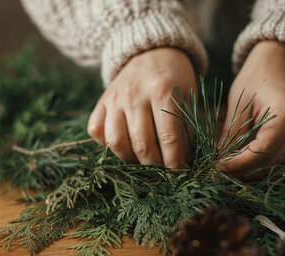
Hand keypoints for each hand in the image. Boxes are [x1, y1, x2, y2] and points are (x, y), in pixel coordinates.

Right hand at [88, 48, 196, 168]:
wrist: (151, 52)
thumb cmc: (175, 80)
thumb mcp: (188, 98)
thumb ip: (186, 128)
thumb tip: (183, 163)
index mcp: (163, 91)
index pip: (169, 138)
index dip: (175, 162)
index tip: (181, 174)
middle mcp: (135, 94)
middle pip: (142, 145)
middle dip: (155, 166)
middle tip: (163, 170)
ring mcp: (114, 98)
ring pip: (116, 143)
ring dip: (131, 159)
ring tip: (143, 159)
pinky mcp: (101, 102)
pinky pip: (96, 132)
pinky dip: (107, 144)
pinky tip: (123, 143)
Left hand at [218, 41, 284, 177]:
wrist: (279, 67)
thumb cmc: (256, 80)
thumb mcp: (239, 102)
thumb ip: (231, 132)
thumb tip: (218, 160)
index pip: (263, 148)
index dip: (240, 162)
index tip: (218, 166)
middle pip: (272, 162)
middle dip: (244, 171)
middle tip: (218, 172)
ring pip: (282, 171)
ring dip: (256, 175)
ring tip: (231, 173)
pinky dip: (270, 173)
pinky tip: (248, 171)